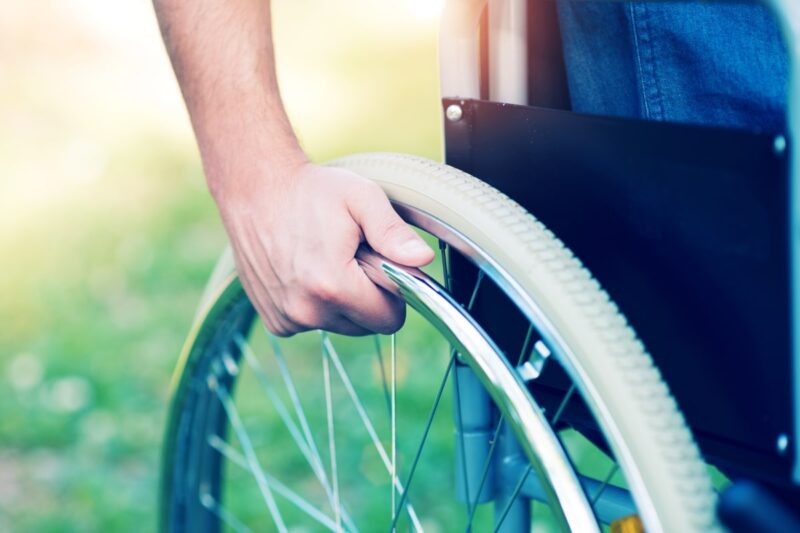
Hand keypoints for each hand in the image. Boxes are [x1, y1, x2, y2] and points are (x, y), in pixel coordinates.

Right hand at [213, 161, 434, 335]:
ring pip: (341, 325)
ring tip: (326, 260)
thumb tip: (422, 260)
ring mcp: (288, 319)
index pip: (390, 319)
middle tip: (351, 257)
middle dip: (368, 297)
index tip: (378, 262)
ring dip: (343, 301)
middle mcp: (308, 311)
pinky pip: (314, 323)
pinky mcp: (275, 321)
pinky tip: (305, 270)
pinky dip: (317, 304)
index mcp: (334, 286)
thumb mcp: (361, 198)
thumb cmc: (312, 191)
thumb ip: (393, 233)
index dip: (393, 291)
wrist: (254, 190)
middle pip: (366, 326)